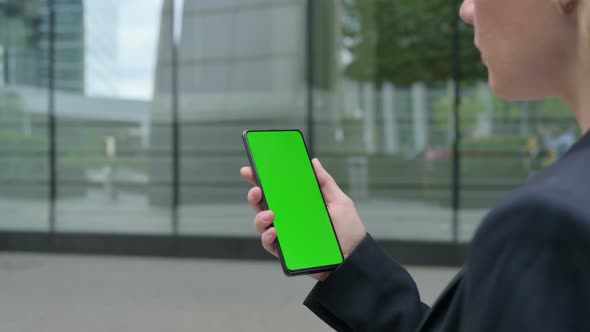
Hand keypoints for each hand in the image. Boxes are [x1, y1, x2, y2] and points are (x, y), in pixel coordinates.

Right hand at [240, 158, 366, 280]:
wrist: (354, 259)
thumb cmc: (348, 231)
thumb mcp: (340, 202)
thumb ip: (325, 183)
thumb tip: (313, 162)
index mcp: (299, 204)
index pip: (277, 189)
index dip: (260, 179)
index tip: (249, 170)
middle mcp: (289, 218)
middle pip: (263, 205)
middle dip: (254, 196)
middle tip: (257, 190)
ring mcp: (287, 235)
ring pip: (262, 224)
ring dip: (260, 217)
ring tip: (270, 214)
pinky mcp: (288, 252)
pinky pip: (270, 244)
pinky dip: (268, 237)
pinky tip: (274, 232)